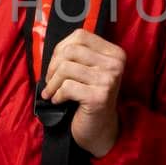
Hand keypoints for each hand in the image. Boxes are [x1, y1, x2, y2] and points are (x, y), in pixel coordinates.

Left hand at [41, 27, 124, 157]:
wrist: (100, 129)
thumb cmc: (90, 97)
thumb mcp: (89, 71)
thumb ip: (77, 55)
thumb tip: (53, 48)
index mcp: (114, 53)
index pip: (80, 35)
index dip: (60, 48)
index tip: (55, 64)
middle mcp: (115, 64)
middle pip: (70, 51)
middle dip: (52, 66)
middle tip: (50, 81)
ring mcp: (108, 80)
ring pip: (66, 68)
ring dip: (52, 83)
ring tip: (51, 92)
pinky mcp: (99, 97)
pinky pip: (67, 87)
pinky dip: (57, 95)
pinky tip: (59, 101)